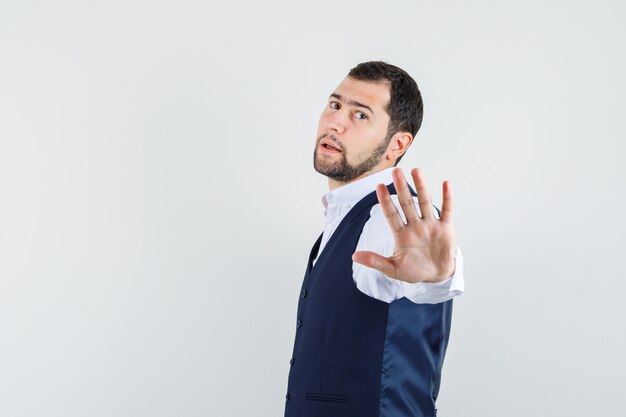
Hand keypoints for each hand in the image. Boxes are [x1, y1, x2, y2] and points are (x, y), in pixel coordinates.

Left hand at [352, 167, 455, 282]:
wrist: (437, 276)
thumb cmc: (414, 271)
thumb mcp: (393, 269)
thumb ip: (375, 261)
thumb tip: (354, 256)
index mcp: (401, 234)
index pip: (391, 215)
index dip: (385, 201)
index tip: (379, 187)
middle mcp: (415, 226)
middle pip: (407, 203)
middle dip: (401, 187)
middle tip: (395, 171)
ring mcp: (430, 225)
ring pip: (425, 202)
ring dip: (422, 187)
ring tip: (416, 171)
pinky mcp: (445, 228)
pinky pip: (447, 210)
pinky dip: (447, 197)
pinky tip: (446, 184)